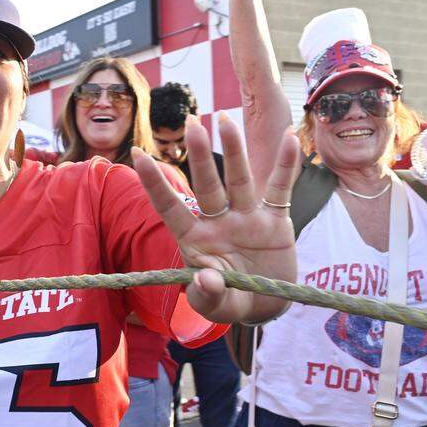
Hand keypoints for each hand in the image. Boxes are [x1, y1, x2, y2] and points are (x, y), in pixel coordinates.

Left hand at [134, 113, 299, 323]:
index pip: (170, 207)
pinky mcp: (275, 221)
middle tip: (192, 123)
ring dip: (234, 150)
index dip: (154, 183)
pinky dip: (287, 165)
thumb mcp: (216, 307)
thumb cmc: (230, 301)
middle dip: (200, 156)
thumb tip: (206, 280)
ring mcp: (246, 218)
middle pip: (207, 185)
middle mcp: (218, 222)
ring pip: (239, 179)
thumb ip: (207, 296)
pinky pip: (280, 189)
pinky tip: (290, 138)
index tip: (136, 155)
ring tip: (226, 119)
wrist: (265, 307)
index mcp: (195, 240)